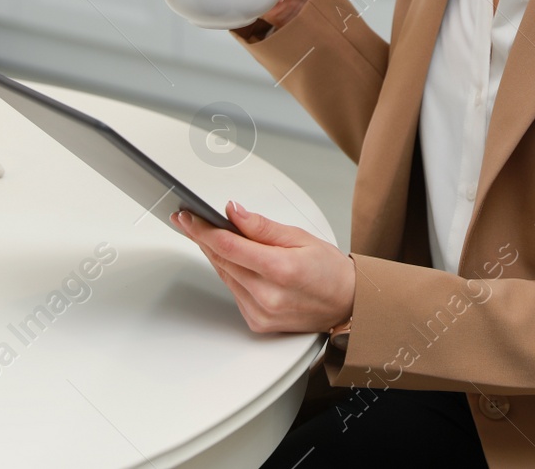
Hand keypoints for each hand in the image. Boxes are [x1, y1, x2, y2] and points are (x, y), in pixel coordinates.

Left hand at [171, 200, 355, 333]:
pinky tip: (232, 259)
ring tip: (208, 234)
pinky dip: (230, 272)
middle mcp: (267, 296)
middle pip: (222, 260)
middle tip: (188, 220)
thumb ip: (262, 226)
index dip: (202, 229)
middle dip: (202, 238)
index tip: (187, 216)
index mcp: (280, 270)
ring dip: (215, 254)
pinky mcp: (257, 323)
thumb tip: (233, 212)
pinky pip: (234, 291)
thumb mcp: (300, 237)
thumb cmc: (330, 270)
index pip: (228, 246)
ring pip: (225, 275)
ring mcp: (261, 313)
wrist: (347, 304)